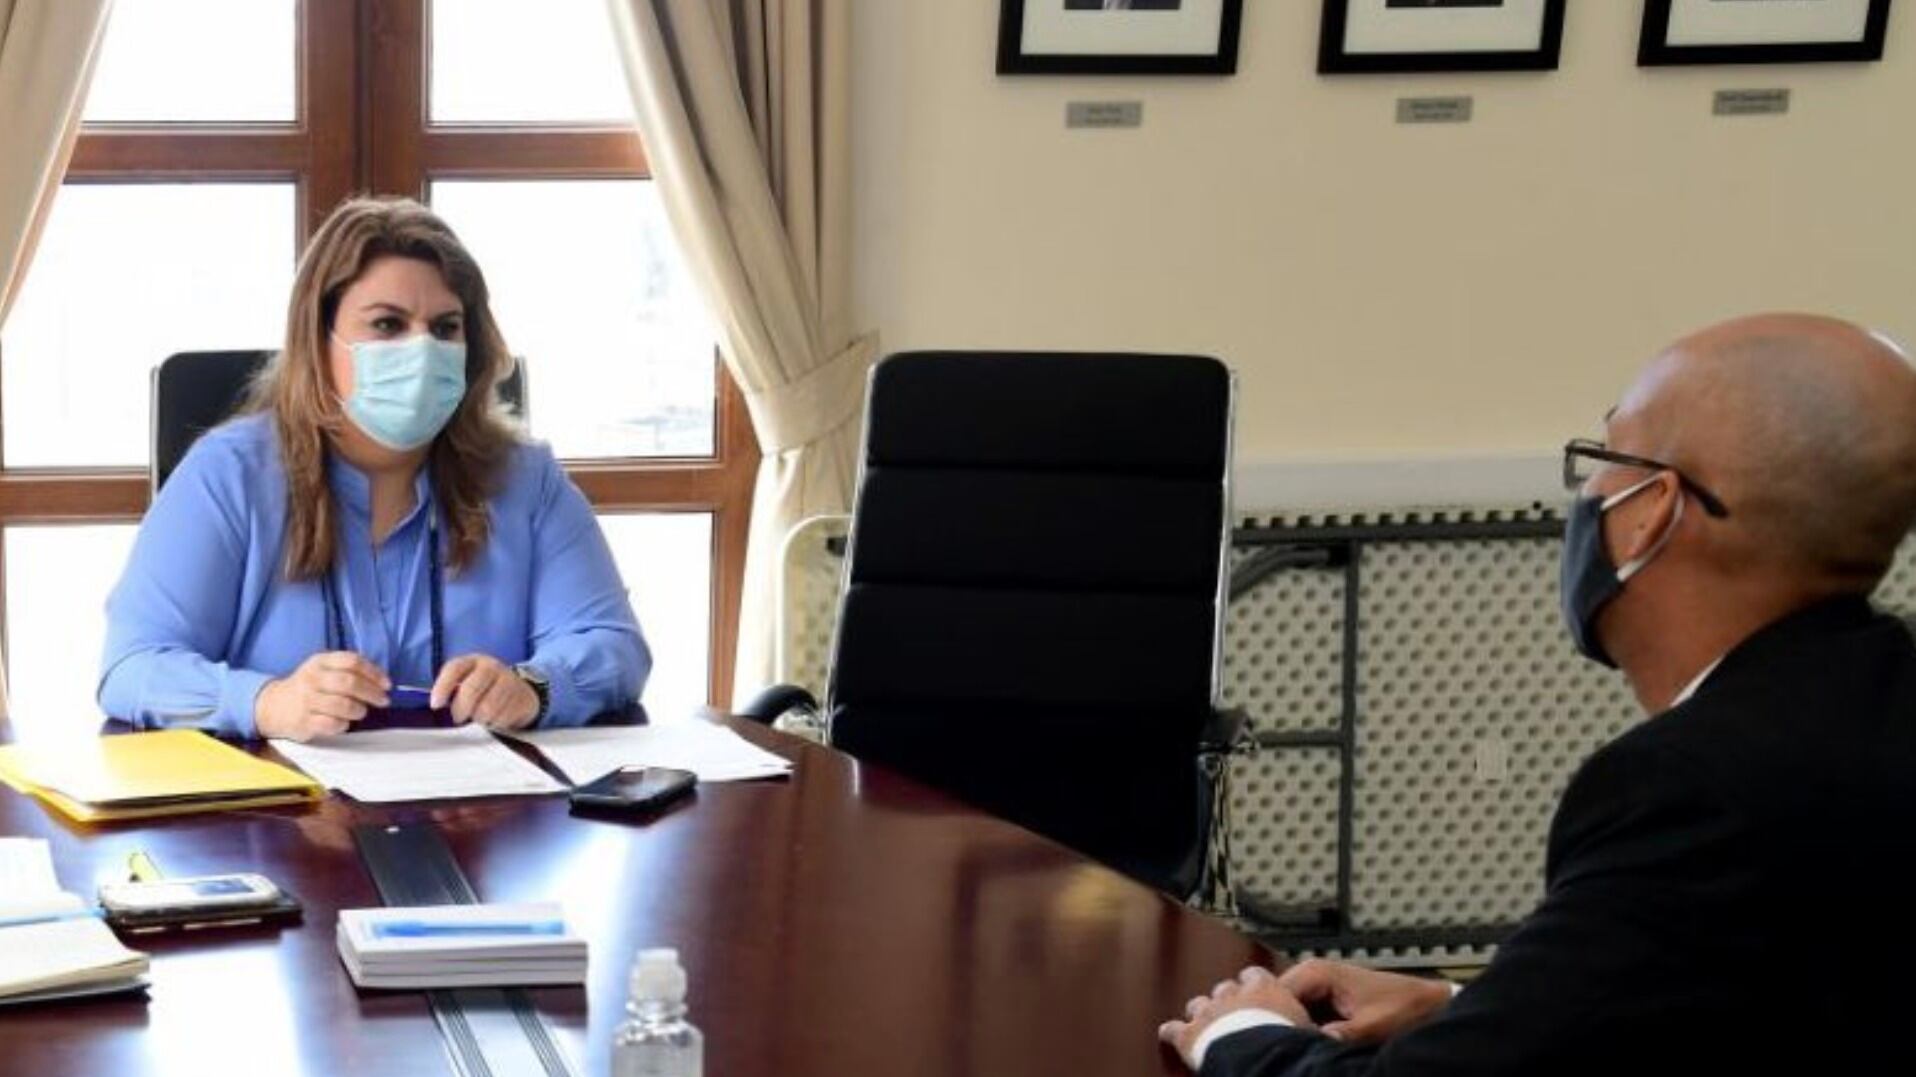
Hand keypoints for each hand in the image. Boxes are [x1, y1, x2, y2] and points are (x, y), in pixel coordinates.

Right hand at [255, 651, 389, 740]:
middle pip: (349, 683)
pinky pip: (331, 724)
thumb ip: (349, 671)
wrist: (274, 705)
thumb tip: (382, 682)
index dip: (373, 672)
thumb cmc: (310, 687)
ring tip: (361, 712)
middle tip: (382, 700)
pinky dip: (342, 725)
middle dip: (371, 693)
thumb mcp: (324, 669)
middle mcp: (312, 678)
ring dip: (358, 710)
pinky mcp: (303, 721)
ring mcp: (306, 700)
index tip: (386, 684)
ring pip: (342, 705)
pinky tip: (343, 723)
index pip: (351, 661)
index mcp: (320, 662)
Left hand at [430, 654, 539, 729]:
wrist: (521, 690)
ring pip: (487, 708)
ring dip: (480, 718)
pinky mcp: (522, 698)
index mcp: (474, 661)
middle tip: (458, 717)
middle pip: (470, 690)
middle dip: (461, 708)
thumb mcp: (468, 680)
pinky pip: (502, 717)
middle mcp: (492, 667)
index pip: (454, 669)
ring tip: (480, 716)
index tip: (436, 705)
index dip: (442, 687)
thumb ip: (452, 688)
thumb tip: (437, 703)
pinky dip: (495, 722)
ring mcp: (509, 681)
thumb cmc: (485, 687)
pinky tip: (495, 717)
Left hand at [1159, 966, 1311, 1070]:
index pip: (1256, 976)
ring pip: (1199, 1004)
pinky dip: (1171, 1031)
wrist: (1257, 1052)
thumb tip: (1332, 1037)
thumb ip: (1307, 1028)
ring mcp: (1208, 1012)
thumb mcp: (1307, 1032)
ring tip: (1203, 1017)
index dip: (1254, 982)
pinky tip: (1168, 1032)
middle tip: (1230, 1007)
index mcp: (1264, 990)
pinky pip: (1174, 1029)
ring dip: (1202, 1011)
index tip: (1255, 986)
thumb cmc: (1286, 1042)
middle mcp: (1233, 995)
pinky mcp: (1189, 1034)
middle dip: (1227, 998)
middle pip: (1225, 989)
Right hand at [1276, 959, 1453, 1044]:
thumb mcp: (1373, 1025)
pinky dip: (1302, 1030)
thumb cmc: (1406, 1006)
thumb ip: (1342, 1034)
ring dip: (1291, 1028)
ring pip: (1286, 1010)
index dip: (1272, 1018)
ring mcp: (1315, 988)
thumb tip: (1313, 1043)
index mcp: (1317, 972)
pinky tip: (1308, 1046)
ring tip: (1298, 1048)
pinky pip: (1300, 1016)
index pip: (1272, 994)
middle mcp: (1311, 975)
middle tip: (1287, 1047)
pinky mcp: (1322, 1001)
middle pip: (1275, 1002)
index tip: (1277, 1041)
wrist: (1427, 1004)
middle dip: (1280, 1023)